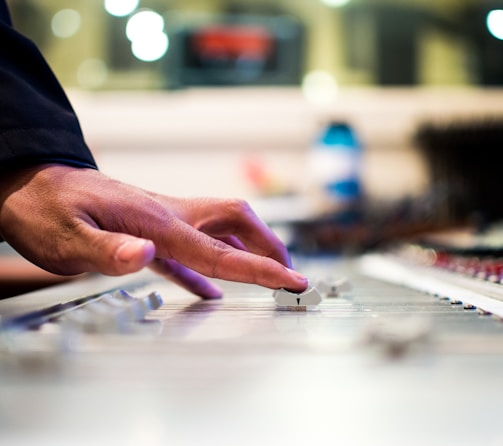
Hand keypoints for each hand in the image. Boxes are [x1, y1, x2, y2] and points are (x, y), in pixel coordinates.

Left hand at [0, 164, 307, 297]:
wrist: (28, 183)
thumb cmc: (43, 209)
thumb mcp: (64, 238)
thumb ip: (107, 250)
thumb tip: (148, 254)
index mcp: (155, 221)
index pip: (218, 250)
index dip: (259, 268)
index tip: (291, 280)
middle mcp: (168, 215)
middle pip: (235, 222)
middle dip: (267, 246)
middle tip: (287, 271)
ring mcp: (161, 220)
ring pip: (220, 230)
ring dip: (247, 250)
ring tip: (265, 272)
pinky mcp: (149, 229)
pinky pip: (190, 249)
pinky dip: (209, 268)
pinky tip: (211, 287)